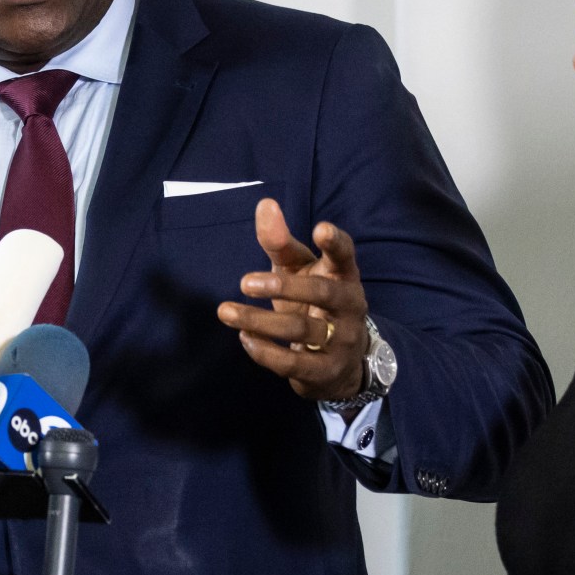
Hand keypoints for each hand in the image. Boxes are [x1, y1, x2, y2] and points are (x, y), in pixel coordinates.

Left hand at [216, 197, 369, 403]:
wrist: (340, 362)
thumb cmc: (313, 303)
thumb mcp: (299, 271)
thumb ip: (280, 242)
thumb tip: (265, 204)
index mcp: (343, 276)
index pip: (345, 255)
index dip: (335, 242)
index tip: (320, 228)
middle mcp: (349, 306)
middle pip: (321, 293)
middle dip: (283, 287)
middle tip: (244, 281)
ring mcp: (341, 340)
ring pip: (301, 329)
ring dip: (260, 321)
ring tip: (225, 311)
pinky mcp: (325, 370)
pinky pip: (293, 362)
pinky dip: (265, 351)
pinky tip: (243, 338)